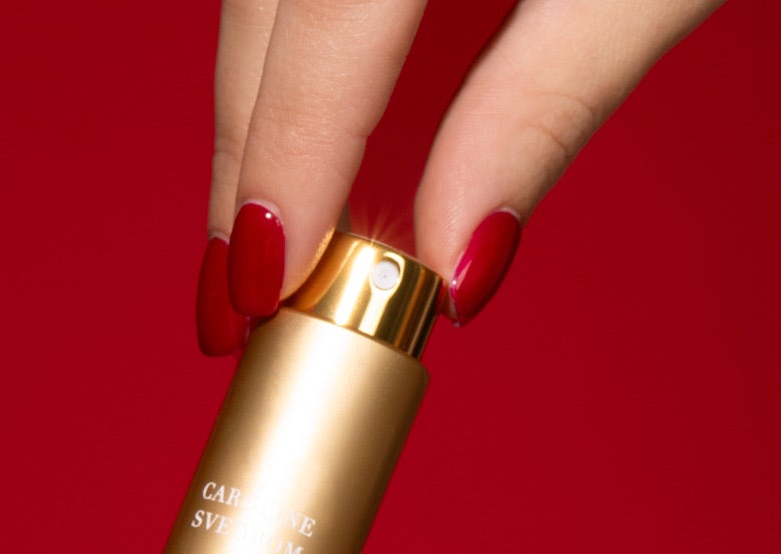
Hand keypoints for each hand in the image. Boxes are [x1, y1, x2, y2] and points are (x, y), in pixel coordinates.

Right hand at [197, 0, 725, 352]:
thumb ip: (542, 107)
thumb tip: (454, 261)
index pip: (321, 34)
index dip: (284, 164)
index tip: (262, 285)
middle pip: (263, 17)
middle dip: (247, 161)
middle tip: (238, 298)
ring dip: (259, 109)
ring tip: (258, 226)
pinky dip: (297, 47)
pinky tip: (307, 118)